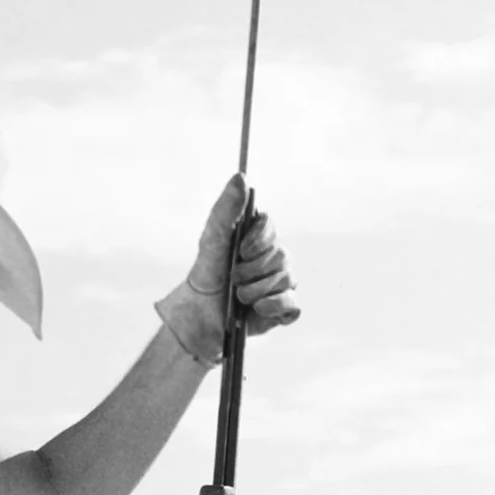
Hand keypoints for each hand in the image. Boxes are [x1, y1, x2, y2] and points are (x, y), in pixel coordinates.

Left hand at [155, 172, 300, 363]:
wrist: (201, 317)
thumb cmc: (207, 276)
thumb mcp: (212, 241)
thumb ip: (226, 210)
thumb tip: (240, 176)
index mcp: (258, 238)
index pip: (269, 227)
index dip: (258, 240)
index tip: (240, 250)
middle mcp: (274, 258)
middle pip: (280, 256)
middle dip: (252, 270)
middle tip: (233, 278)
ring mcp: (281, 283)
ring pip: (286, 280)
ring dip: (256, 291)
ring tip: (239, 297)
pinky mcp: (284, 309)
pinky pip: (293, 305)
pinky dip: (274, 307)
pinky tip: (257, 310)